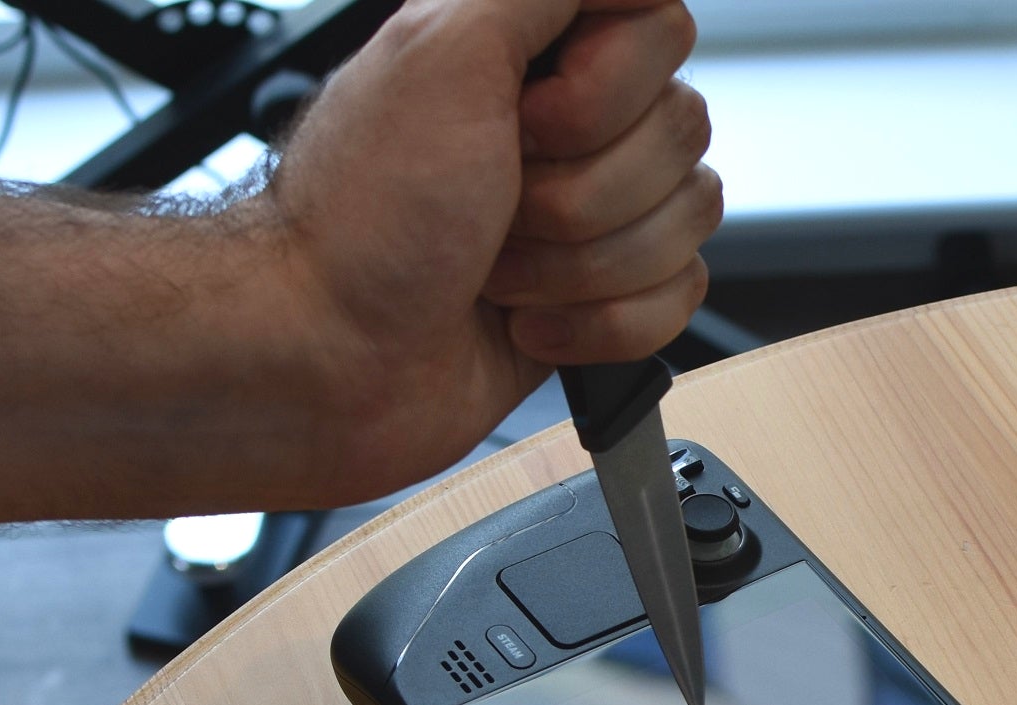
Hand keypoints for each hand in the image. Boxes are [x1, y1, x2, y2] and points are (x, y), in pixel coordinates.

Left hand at [257, 0, 718, 492]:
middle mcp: (569, 120)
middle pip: (684, 128)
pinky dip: (598, 324)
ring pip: (687, 218)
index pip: (662, 24)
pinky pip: (675, 300)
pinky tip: (523, 320)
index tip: (530, 114)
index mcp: (532, 44)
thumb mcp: (442, 49)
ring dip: (579, 264)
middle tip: (495, 202)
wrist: (328, 359)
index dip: (609, 86)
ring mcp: (593, 211)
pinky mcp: (605, 295)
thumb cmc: (361, 218)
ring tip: (494, 266)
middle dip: (581, 192)